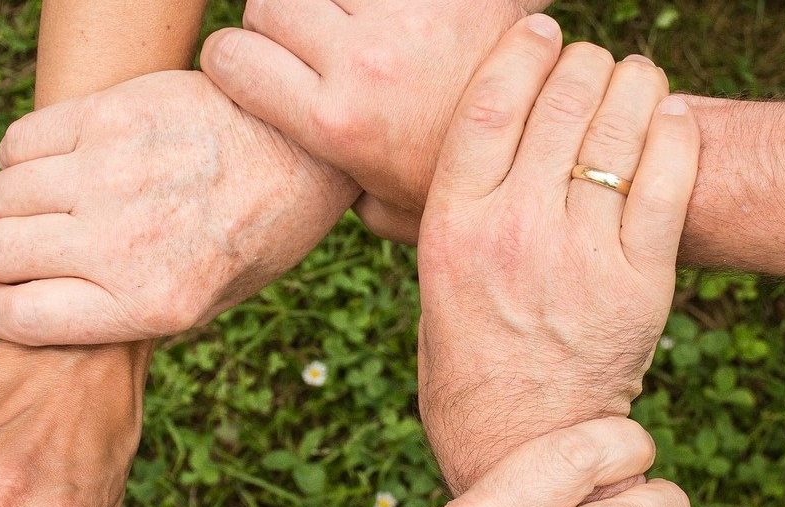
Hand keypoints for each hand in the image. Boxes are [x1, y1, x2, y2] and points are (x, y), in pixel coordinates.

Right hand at [0, 69, 358, 345]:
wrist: (303, 151)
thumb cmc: (254, 234)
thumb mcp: (206, 304)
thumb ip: (125, 315)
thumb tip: (42, 315)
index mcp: (150, 304)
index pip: (17, 317)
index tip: (4, 299)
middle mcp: (124, 243)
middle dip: (5, 258)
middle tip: (36, 249)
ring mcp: (112, 174)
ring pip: (1, 195)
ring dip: (16, 205)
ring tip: (54, 203)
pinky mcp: (109, 115)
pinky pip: (19, 141)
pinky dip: (23, 156)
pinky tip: (58, 162)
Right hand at [201, 0, 548, 241]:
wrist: (553, 146)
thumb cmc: (461, 182)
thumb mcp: (386, 208)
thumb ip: (334, 187)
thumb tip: (300, 178)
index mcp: (335, 122)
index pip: (231, 57)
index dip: (232, 59)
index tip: (251, 66)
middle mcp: (363, 64)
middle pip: (270, 3)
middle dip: (277, 21)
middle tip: (306, 43)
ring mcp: (407, 16)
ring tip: (351, 25)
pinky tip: (393, 17)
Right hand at [412, 20, 699, 492]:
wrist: (521, 442)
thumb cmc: (468, 360)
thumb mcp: (431, 280)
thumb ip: (440, 212)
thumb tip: (442, 148)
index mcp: (452, 226)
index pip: (490, 104)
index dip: (521, 51)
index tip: (540, 30)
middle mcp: (514, 231)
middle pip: (561, 102)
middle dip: (583, 63)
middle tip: (592, 62)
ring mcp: (580, 256)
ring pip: (619, 128)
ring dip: (633, 84)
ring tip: (634, 80)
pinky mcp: (640, 282)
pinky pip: (668, 179)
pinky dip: (674, 133)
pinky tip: (669, 118)